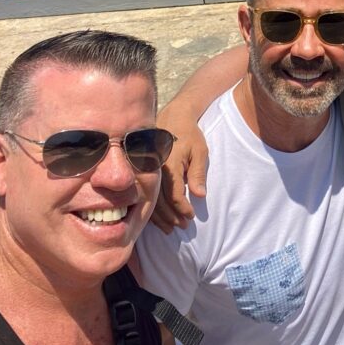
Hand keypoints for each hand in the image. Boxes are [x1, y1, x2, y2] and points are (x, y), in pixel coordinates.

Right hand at [150, 105, 210, 232]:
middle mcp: (154, 169)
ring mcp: (147, 170)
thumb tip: (199, 195)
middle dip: (172, 217)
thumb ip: (198, 173)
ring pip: (150, 200)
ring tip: (170, 228)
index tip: (190, 217)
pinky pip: (144, 193)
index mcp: (168, 164)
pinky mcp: (143, 170)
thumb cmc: (190, 134)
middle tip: (182, 226)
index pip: (175, 195)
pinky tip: (157, 218)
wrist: (174, 116)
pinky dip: (151, 208)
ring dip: (160, 217)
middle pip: (160, 201)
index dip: (183, 209)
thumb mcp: (199, 151)